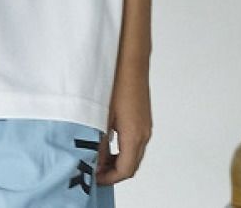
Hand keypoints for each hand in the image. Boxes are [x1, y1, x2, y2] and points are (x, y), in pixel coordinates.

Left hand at [95, 66, 151, 185]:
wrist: (130, 60)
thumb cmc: (116, 82)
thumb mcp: (102, 115)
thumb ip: (99, 142)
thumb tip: (95, 161)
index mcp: (134, 136)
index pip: (125, 170)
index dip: (109, 178)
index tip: (95, 178)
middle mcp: (144, 134)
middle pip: (131, 165)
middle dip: (114, 172)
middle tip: (95, 170)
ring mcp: (145, 126)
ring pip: (134, 153)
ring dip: (118, 160)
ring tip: (99, 157)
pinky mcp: (143, 118)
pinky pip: (135, 141)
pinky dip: (123, 149)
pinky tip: (108, 141)